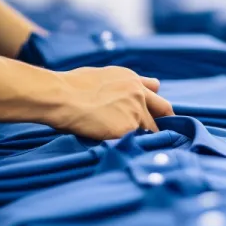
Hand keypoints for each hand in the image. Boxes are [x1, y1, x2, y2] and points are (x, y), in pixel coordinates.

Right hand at [51, 66, 173, 139]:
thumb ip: (124, 83)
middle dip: (163, 122)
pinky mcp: (128, 129)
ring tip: (136, 146)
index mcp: (132, 80)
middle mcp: (139, 94)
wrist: (61, 97)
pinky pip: (137, 141)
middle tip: (156, 134)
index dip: (157, 108)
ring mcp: (136, 112)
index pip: (156, 93)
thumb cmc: (72, 86)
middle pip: (164, 110)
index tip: (156, 117)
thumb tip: (141, 86)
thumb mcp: (102, 75)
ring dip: (145, 137)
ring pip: (151, 130)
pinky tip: (126, 150)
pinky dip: (133, 146)